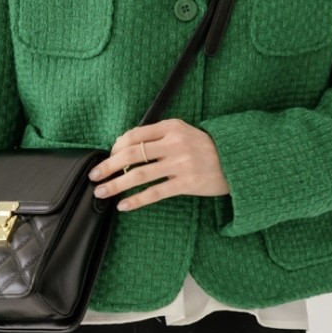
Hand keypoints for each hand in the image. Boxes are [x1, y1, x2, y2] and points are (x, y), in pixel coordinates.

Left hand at [87, 118, 229, 212]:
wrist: (237, 161)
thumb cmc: (207, 148)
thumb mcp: (183, 133)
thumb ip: (159, 137)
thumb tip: (126, 148)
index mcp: (171, 127)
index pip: (134, 135)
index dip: (116, 147)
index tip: (108, 157)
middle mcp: (174, 143)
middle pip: (131, 154)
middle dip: (108, 166)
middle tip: (94, 175)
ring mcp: (181, 163)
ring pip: (139, 174)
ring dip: (116, 184)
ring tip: (101, 192)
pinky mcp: (187, 182)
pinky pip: (155, 192)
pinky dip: (136, 200)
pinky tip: (123, 205)